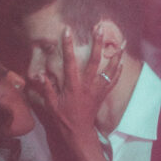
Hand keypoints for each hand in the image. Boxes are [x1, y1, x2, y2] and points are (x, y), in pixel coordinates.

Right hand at [35, 27, 121, 145]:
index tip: (67, 30)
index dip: (68, 46)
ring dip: (116, 55)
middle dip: (97, 43)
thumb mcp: (51, 104)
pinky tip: (122, 60)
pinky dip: (118, 70)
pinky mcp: (103, 94)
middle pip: (94, 61)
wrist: (79, 133)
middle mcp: (87, 85)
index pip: (70, 62)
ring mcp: (98, 89)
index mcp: (73, 86)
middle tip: (99, 28)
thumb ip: (46, 88)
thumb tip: (38, 74)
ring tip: (122, 41)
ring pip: (109, 69)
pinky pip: (113, 80)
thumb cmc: (64, 118)